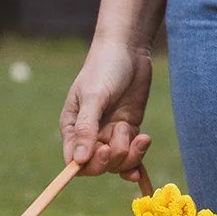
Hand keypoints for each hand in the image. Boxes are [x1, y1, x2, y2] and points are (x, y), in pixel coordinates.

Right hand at [59, 38, 152, 178]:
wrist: (128, 49)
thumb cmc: (104, 68)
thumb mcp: (93, 97)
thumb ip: (85, 128)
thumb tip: (77, 161)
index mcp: (72, 128)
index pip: (74, 162)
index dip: (89, 165)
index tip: (104, 150)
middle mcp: (89, 136)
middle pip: (98, 166)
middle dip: (113, 156)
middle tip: (122, 131)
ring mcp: (110, 135)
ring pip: (118, 163)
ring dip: (130, 153)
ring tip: (135, 130)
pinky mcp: (128, 131)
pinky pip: (132, 156)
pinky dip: (139, 157)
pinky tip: (144, 147)